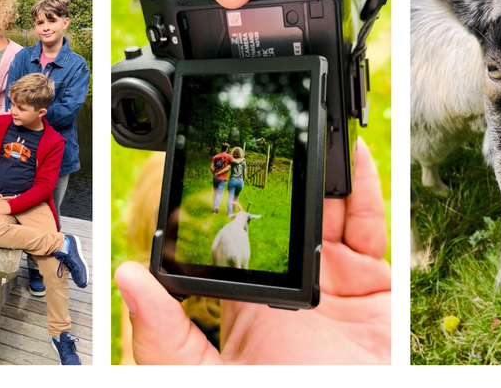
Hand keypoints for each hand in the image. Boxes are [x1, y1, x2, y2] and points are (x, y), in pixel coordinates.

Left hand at [114, 138, 389, 363]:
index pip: (230, 237)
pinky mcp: (373, 286)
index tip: (212, 166)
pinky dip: (363, 186)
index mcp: (244, 301)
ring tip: (305, 136)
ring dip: (317, 172)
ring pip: (324, 212)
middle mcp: (287, 286)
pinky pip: (369, 226)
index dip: (225, 203)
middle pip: (281, 216)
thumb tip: (127, 277)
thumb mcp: (200, 370)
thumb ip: (164, 331)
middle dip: (276, 178)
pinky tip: (349, 155)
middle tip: (263, 140)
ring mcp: (331, 282)